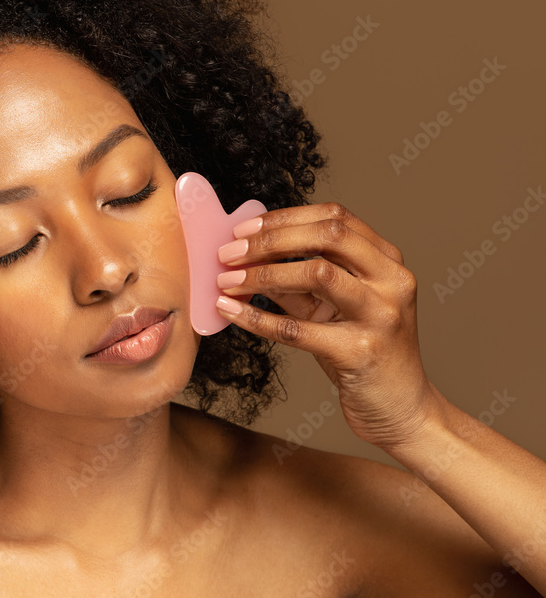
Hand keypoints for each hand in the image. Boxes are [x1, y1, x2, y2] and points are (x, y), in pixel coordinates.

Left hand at [213, 202, 437, 450]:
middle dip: (271, 240)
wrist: (402, 412)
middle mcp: (391, 281)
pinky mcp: (361, 351)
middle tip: (228, 253)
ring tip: (226, 281)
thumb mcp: (330, 309)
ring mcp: (382, 315)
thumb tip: (244, 259)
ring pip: (318, 273)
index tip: (243, 229)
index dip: (284, 218)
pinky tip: (230, 312)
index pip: (335, 217)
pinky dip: (258, 318)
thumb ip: (294, 282)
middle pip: (329, 236)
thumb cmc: (361, 354)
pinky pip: (299, 329)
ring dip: (262, 274)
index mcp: (387, 262)